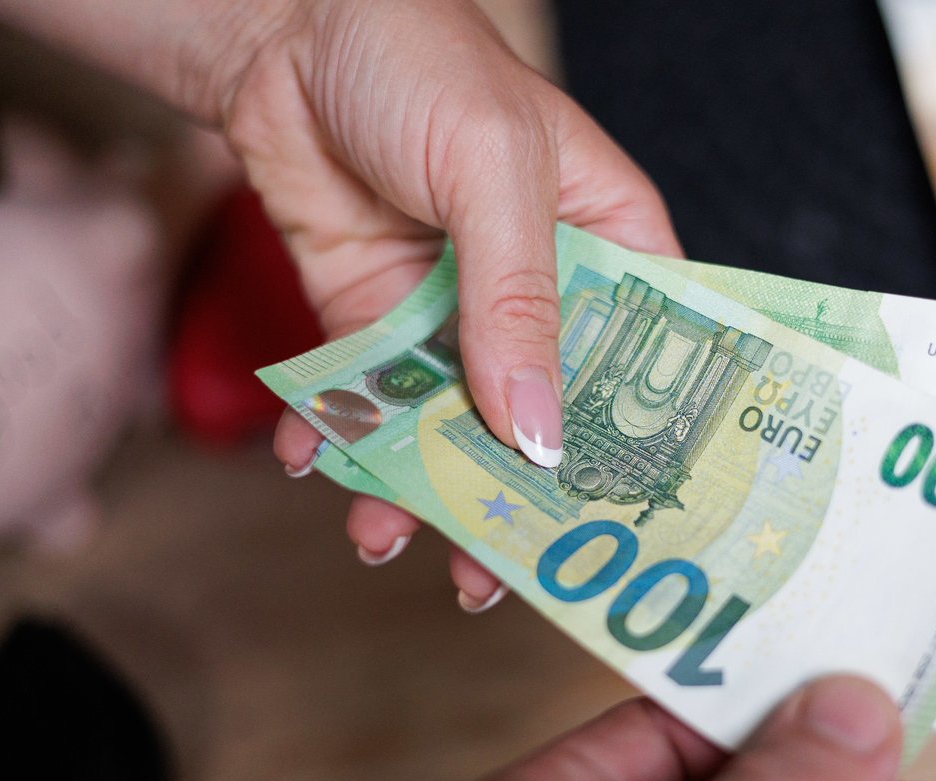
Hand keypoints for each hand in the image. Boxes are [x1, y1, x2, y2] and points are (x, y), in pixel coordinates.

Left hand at [0, 0, 673, 603]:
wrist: (283, 30)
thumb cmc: (417, 59)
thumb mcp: (492, 170)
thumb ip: (517, 301)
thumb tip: (538, 431)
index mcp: (605, 239)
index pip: (651, 355)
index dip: (646, 442)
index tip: (630, 525)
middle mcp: (536, 286)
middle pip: (547, 411)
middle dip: (518, 494)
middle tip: (493, 572)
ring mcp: (453, 308)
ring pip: (453, 420)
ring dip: (420, 485)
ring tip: (388, 537)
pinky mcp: (376, 315)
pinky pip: (369, 395)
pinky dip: (340, 434)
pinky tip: (316, 460)